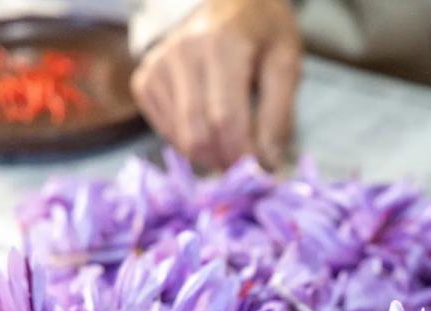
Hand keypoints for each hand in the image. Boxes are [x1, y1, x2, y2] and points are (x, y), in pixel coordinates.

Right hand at [131, 0, 300, 169]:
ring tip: (234, 147)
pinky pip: (166, 131)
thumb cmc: (261, 32)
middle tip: (249, 167)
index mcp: (220, 45)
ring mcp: (157, 67)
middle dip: (227, 161)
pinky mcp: (145, 81)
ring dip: (211, 156)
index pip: (225, 119)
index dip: (243, 156)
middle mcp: (181, 54)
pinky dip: (191, 143)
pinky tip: (210, 129)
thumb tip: (268, 164)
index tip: (263, 173)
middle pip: (199, 134)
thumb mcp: (285, 63)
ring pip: (181, 138)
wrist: (227, 2)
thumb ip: (279, 114)